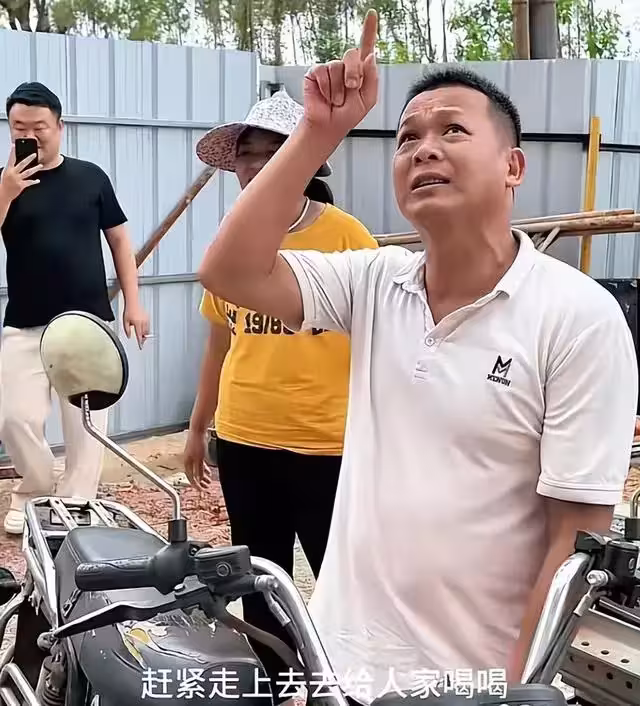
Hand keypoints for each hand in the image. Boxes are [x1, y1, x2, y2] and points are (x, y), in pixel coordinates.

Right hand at [0, 146, 41, 200]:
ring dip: (35, 168)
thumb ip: (12, 168)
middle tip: (34, 154)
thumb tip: (19, 162)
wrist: (3, 194)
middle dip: (29, 158)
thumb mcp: (6, 173)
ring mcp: (17, 179)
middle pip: (22, 164)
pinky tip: (38, 180)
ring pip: (28, 172)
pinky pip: (29, 182)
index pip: (11, 158)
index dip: (12, 152)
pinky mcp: (21, 185)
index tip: (14, 145)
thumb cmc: (5, 183)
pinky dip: (34, 181)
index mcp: (8, 169)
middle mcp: (12, 173)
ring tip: (41, 166)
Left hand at [123, 303, 149, 348]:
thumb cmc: (128, 311)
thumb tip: (129, 336)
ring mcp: (146, 320)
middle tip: (141, 342)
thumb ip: (127, 330)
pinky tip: (143, 329)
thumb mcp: (125, 322)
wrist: (133, 303)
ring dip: (145, 334)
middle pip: (145, 334)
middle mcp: (143, 322)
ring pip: (147, 330)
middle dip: (143, 338)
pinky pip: (148, 326)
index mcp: (137, 324)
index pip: (140, 335)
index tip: (141, 346)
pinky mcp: (147, 318)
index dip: (140, 342)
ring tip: (142, 336)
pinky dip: (146, 329)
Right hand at [183, 428, 212, 491]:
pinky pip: (200, 464)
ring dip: (203, 476)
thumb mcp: (200, 458)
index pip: (190, 477)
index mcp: (187, 462)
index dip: (195, 485)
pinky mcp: (198, 452)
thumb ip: (199, 469)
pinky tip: (209, 472)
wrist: (198, 429)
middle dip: (200, 482)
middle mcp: (188, 460)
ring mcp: (193, 456)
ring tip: (209, 481)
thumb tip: (199, 479)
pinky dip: (204, 469)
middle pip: (194, 474)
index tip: (201, 490)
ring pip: (198, 469)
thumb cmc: (197, 441)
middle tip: (206, 487)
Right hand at [302, 9, 377, 140]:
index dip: (369, 30)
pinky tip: (325, 95)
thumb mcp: (367, 100)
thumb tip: (370, 56)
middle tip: (351, 89)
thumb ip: (372, 78)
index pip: (365, 47)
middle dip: (354, 74)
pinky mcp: (316, 72)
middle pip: (352, 55)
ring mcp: (330, 69)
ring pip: (337, 67)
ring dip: (339, 89)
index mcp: (360, 71)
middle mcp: (345, 67)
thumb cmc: (347, 115)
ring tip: (336, 100)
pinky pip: (323, 72)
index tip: (371, 14)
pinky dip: (326, 87)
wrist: (328, 126)